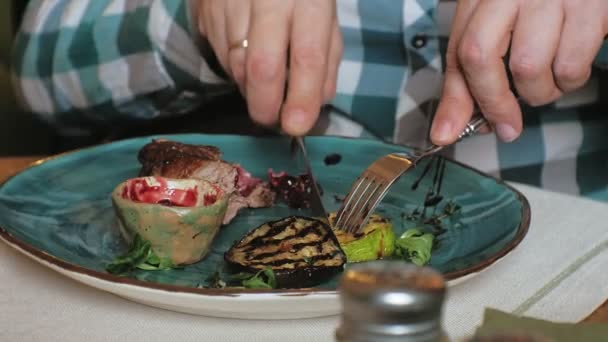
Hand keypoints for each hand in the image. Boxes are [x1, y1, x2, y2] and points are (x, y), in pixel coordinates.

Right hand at [193, 0, 341, 135]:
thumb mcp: (324, 15)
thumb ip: (325, 58)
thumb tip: (314, 104)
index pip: (307, 55)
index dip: (302, 96)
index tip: (297, 125)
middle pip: (262, 66)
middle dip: (266, 105)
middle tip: (271, 120)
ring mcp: (231, 2)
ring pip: (236, 65)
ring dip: (249, 88)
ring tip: (262, 84)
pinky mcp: (206, 9)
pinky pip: (219, 53)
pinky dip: (235, 68)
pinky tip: (245, 57)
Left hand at [431, 0, 607, 144]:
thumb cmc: (534, 0)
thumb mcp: (493, 24)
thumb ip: (471, 73)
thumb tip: (451, 127)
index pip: (458, 51)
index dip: (454, 99)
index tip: (446, 134)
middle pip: (481, 58)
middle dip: (494, 104)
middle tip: (507, 126)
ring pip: (529, 69)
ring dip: (540, 92)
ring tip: (547, 78)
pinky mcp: (590, 6)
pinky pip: (572, 65)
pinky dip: (570, 79)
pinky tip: (569, 63)